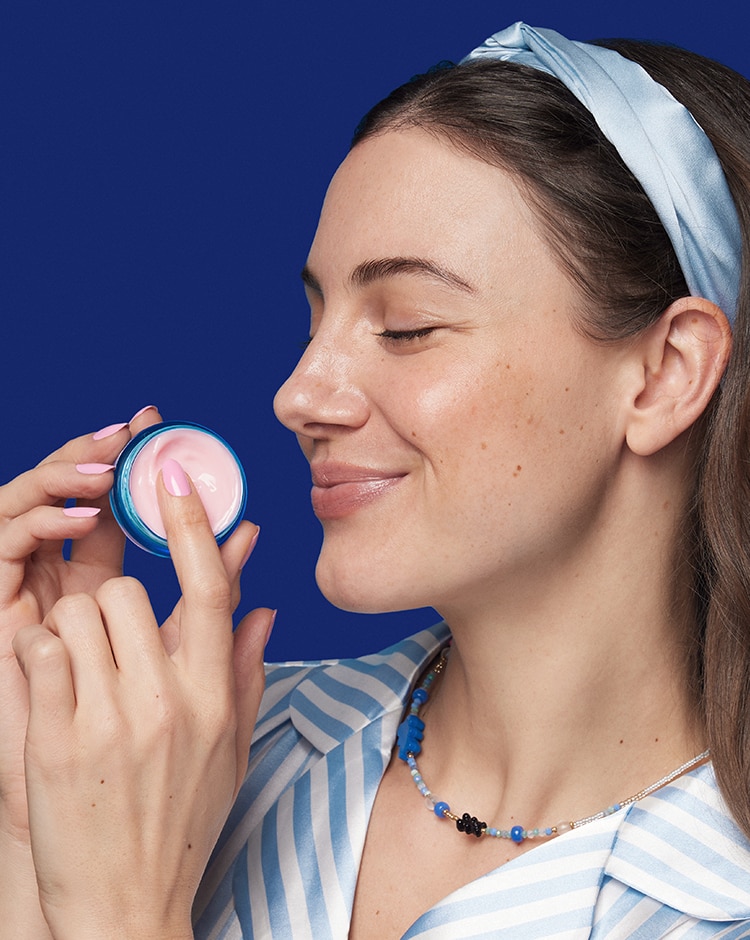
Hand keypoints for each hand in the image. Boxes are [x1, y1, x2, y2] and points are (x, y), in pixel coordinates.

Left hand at [13, 459, 272, 939]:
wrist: (123, 906)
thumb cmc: (180, 824)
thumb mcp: (231, 749)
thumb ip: (247, 671)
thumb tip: (264, 610)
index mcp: (213, 696)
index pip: (210, 589)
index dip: (192, 525)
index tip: (172, 476)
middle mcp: (166, 701)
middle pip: (130, 593)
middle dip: (114, 602)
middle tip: (109, 636)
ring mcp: (108, 721)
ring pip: (79, 614)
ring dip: (73, 627)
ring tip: (78, 667)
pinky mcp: (52, 742)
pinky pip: (38, 654)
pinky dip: (38, 654)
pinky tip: (51, 686)